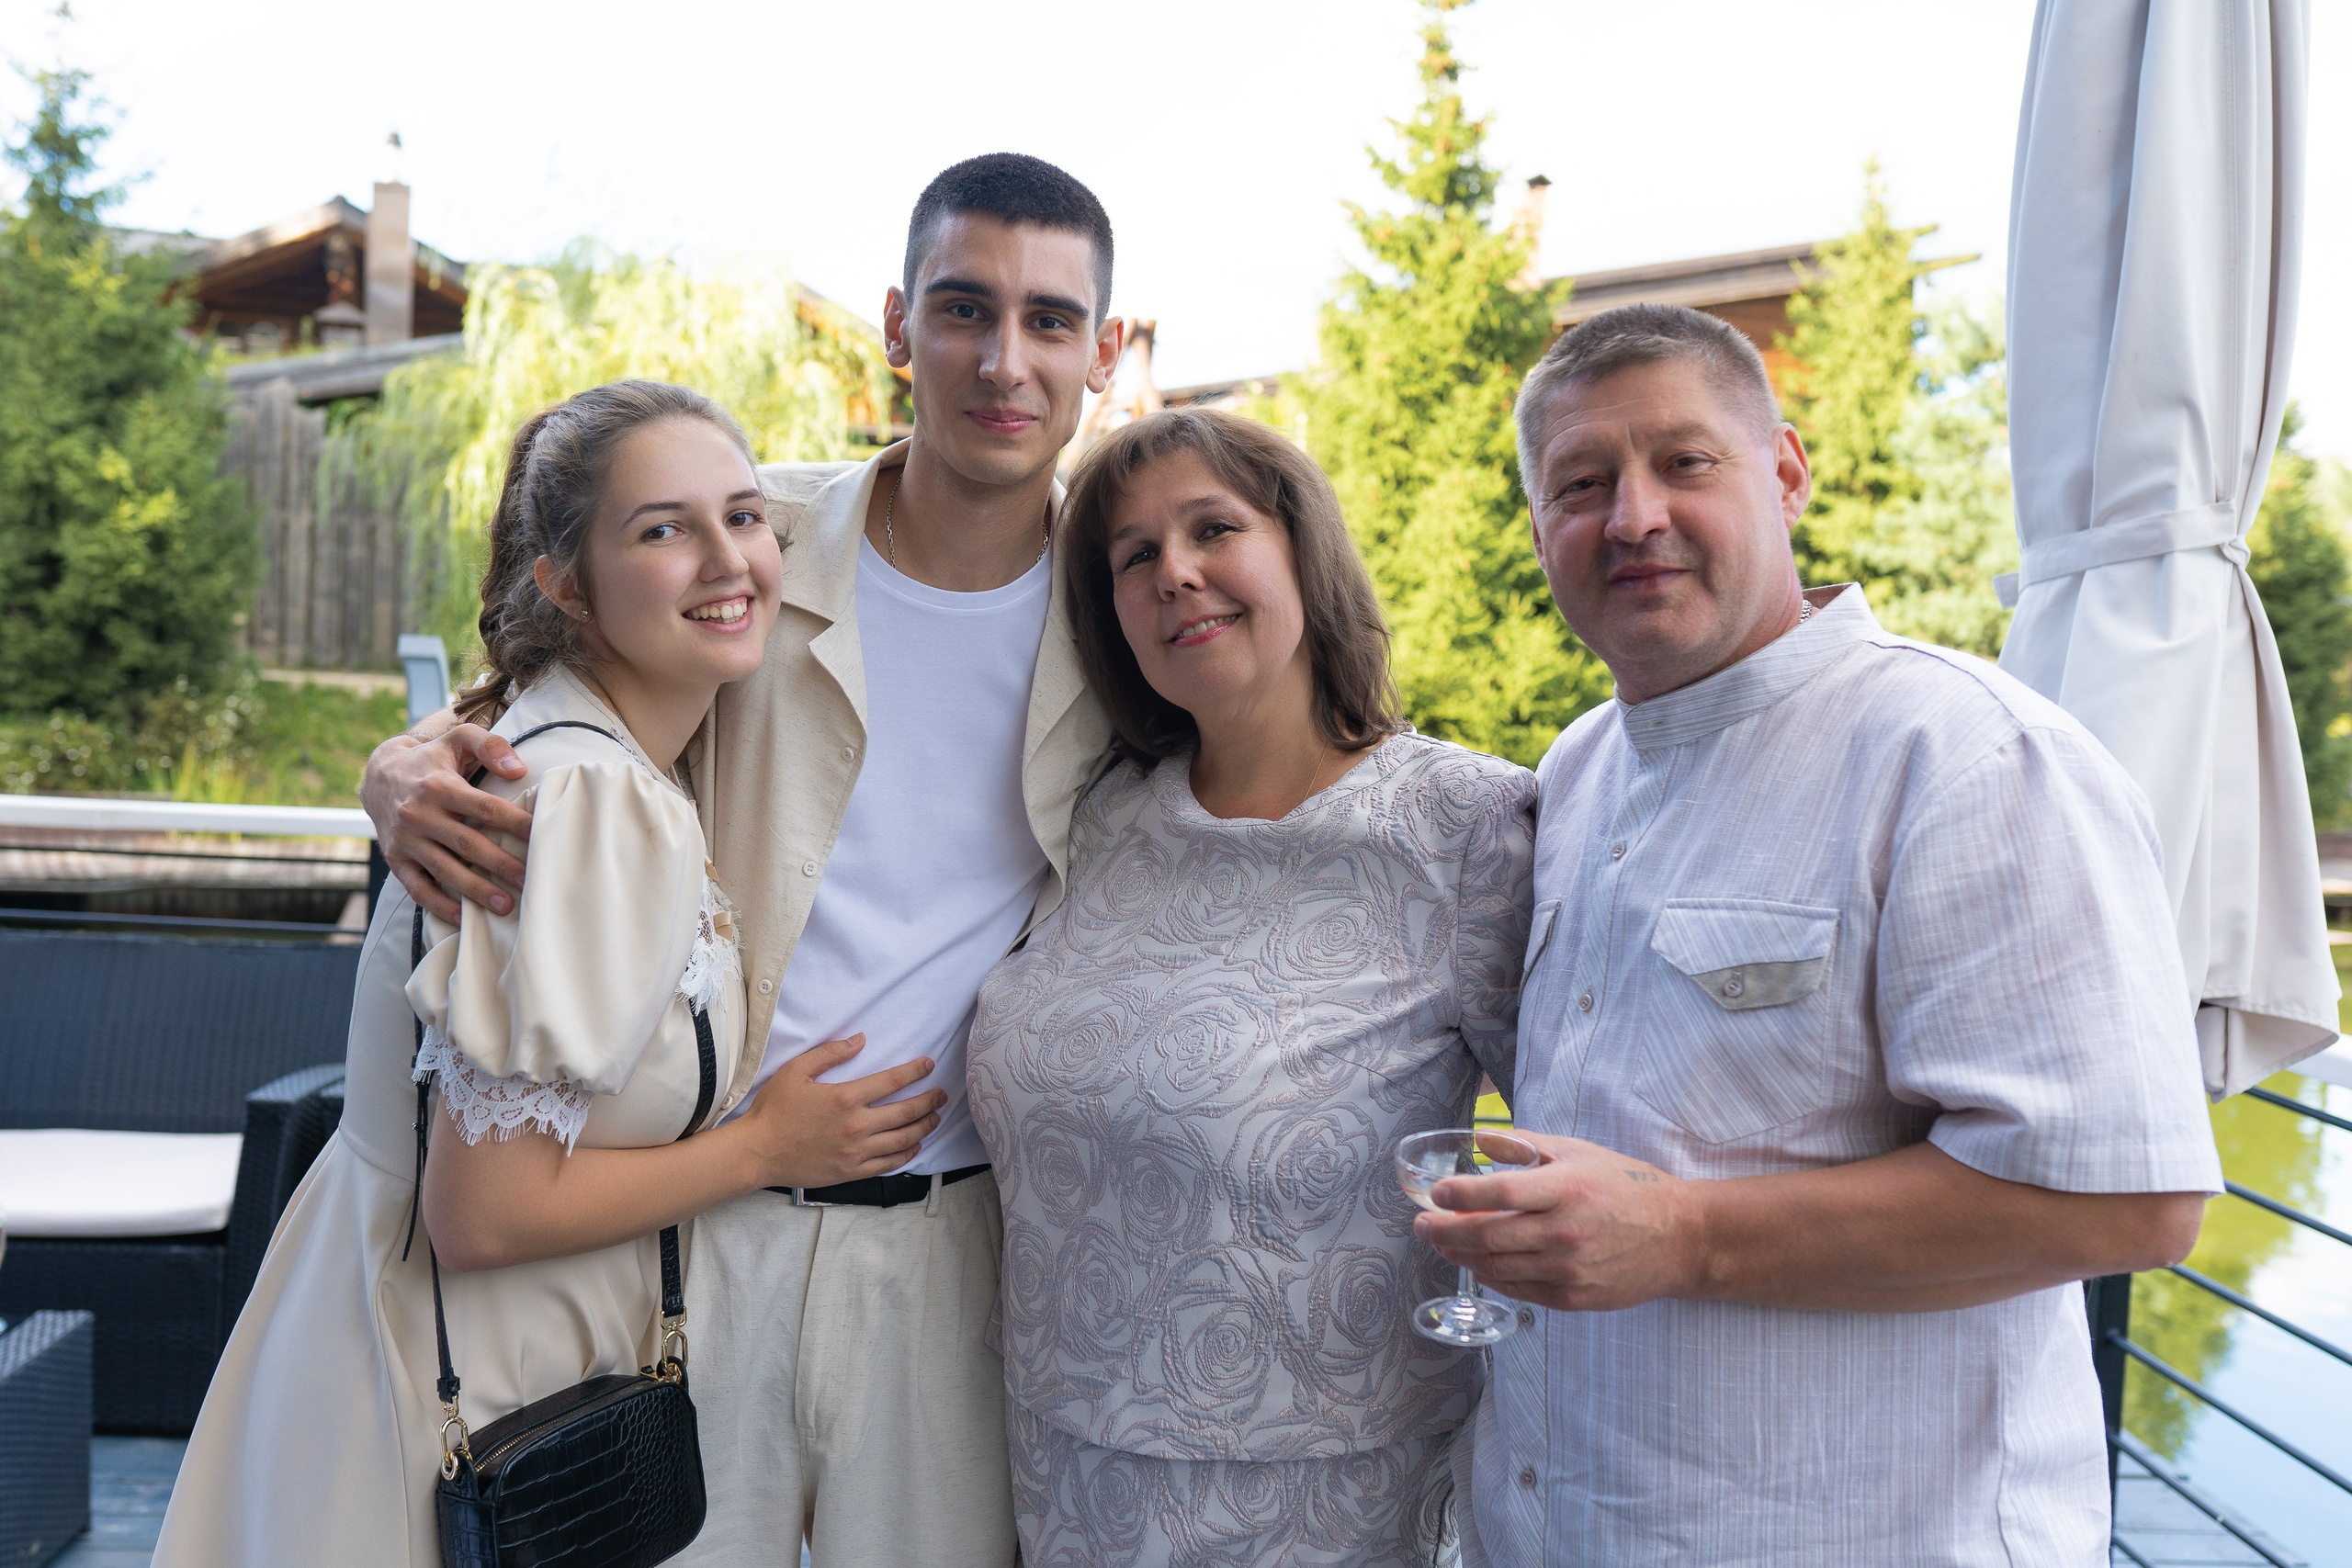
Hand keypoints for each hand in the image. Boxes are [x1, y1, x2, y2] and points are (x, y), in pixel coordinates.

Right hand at [362, 723, 533, 921]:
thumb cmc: (433, 759)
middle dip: (501, 864)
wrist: (379, 776)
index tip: (540, 835)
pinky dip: (438, 904)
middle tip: (531, 880)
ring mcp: (405, 840)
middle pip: (467, 844)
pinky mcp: (395, 859)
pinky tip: (462, 917)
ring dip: (475, 890)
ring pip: (444, 869)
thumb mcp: (458, 739)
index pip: (485, 807)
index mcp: (439, 786)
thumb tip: (518, 769)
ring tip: (506, 905)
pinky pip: (417, 887)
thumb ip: (489, 745)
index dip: (514, 823)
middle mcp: (419, 814)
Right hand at [725, 1035, 947, 1189]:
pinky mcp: (851, 1172)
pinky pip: (888, 1165)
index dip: (915, 1071)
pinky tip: (914, 1146)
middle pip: (906, 1112)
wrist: (758, 1151)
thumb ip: (831, 1053)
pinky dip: (906, 1155)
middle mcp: (857, 1126)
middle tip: (942, 1095)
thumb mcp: (797, 1071)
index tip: (928, 1064)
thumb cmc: (775, 1109)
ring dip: (924, 1127)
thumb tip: (861, 1040)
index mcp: (845, 1097)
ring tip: (935, 1118)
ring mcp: (856, 1152)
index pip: (892, 1081)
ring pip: (902, 1140)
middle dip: (929, 1101)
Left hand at [1413, 1131, 1702, 1311]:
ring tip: (1440, 1243)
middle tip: (1421, 1225)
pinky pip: (1518, 1289)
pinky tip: (1477, 1264)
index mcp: (1566, 1188)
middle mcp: (1565, 1231)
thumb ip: (1527, 1145)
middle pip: (1488, 1236)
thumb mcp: (1580, 1152)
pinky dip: (1490, 1277)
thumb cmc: (1626, 1188)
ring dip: (1460, 1256)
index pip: (1499, 1193)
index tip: (1434, 1194)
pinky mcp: (1573, 1299)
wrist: (1679, 1238)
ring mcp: (1568, 1270)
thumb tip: (1481, 1141)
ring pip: (1497, 1267)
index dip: (1459, 1196)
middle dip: (1444, 1231)